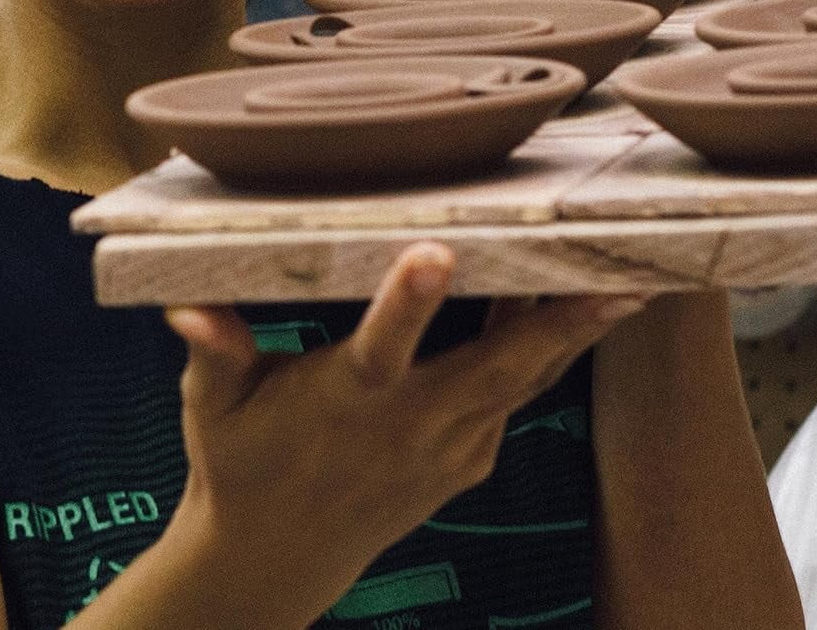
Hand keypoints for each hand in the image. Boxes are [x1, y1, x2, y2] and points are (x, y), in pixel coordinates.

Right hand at [161, 244, 646, 627]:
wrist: (273, 562)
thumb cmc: (238, 466)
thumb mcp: (210, 407)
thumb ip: (211, 351)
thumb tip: (187, 302)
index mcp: (343, 401)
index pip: (380, 348)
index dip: (408, 304)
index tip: (435, 254)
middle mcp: (405, 426)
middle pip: (493, 367)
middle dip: (555, 322)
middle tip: (615, 276)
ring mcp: (445, 450)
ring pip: (521, 383)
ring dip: (572, 336)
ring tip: (629, 286)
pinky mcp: (465, 462)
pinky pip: (516, 401)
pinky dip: (547, 357)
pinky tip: (575, 312)